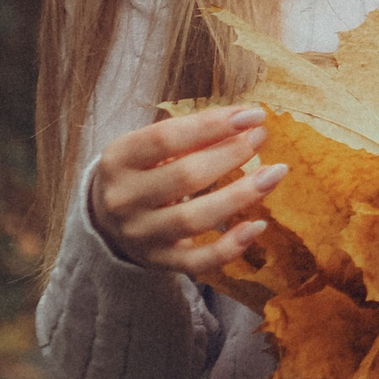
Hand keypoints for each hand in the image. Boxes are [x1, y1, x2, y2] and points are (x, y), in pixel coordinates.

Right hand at [88, 107, 285, 273]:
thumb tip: (244, 119)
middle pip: (186, 176)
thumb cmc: (141, 172)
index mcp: (118, 160)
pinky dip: (230, 247)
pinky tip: (257, 226)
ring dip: (241, 195)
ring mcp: (140, 235)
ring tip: (274, 174)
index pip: (166, 138)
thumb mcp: (149, 148)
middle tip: (261, 138)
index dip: (213, 125)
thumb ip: (190, 134)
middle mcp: (123, 199)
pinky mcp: (158, 262)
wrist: (105, 220)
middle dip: (231, 154)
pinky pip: (198, 262)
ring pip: (194, 218)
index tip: (252, 115)